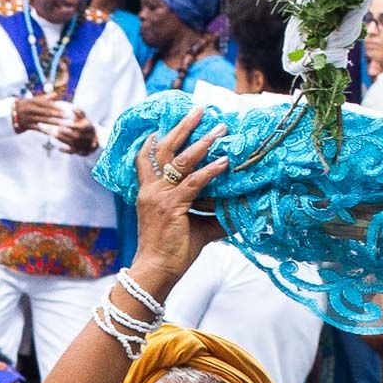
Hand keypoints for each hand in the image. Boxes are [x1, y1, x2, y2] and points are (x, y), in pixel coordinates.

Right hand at [12, 95, 67, 132]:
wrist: (9, 115)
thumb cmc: (25, 106)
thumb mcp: (33, 100)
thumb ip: (45, 98)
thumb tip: (56, 93)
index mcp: (31, 102)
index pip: (45, 104)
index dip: (55, 106)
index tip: (64, 109)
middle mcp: (29, 109)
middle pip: (45, 112)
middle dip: (57, 115)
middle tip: (67, 117)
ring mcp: (28, 118)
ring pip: (44, 121)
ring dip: (55, 124)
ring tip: (64, 126)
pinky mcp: (27, 126)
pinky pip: (39, 129)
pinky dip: (47, 131)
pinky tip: (55, 133)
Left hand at [53, 110, 98, 155]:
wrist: (92, 137)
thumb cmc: (83, 124)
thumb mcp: (82, 117)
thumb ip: (78, 112)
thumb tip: (73, 108)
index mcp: (90, 127)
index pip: (81, 127)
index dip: (71, 126)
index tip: (61, 123)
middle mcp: (90, 137)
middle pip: (77, 136)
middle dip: (66, 133)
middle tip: (56, 129)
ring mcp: (86, 145)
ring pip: (74, 144)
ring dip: (63, 140)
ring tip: (53, 135)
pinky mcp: (83, 152)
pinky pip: (74, 152)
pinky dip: (65, 150)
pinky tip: (58, 147)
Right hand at [129, 107, 229, 294]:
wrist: (157, 271)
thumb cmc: (172, 251)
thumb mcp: (191, 226)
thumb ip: (210, 214)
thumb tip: (235, 210)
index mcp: (148, 191)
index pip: (147, 157)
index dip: (156, 138)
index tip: (167, 122)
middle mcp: (151, 189)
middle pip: (163, 149)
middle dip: (183, 128)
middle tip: (199, 110)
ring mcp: (160, 196)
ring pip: (181, 161)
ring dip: (202, 143)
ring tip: (219, 130)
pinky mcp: (173, 206)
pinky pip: (194, 183)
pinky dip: (211, 171)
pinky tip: (225, 163)